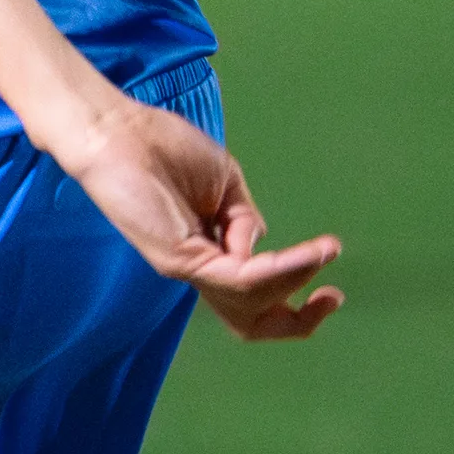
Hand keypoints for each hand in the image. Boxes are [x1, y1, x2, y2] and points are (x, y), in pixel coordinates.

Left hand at [59, 95, 342, 346]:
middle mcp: (199, 270)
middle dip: (298, 321)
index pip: (253, 299)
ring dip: (296, 281)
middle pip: (251, 321)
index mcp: (210, 253)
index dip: (294, 296)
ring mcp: (188, 269)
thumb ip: (246, 220)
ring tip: (324, 253)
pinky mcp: (179, 260)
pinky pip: (240, 278)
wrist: (121, 131)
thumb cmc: (165, 149)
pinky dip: (280, 271)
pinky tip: (307, 255)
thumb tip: (258, 249)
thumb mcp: (225, 185)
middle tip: (333, 298)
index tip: (329, 279)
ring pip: (251, 302)